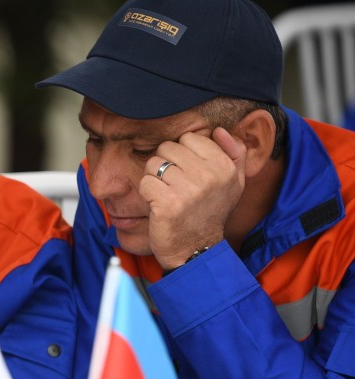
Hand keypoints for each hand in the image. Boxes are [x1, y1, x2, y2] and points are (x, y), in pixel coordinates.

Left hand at [139, 127, 244, 270]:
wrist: (196, 249)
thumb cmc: (211, 212)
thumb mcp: (234, 183)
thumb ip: (234, 153)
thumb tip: (219, 130)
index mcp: (224, 166)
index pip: (189, 138)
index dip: (181, 154)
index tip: (187, 173)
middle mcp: (209, 176)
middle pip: (167, 148)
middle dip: (165, 164)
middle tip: (173, 185)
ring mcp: (188, 190)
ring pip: (153, 163)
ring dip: (154, 179)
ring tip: (166, 194)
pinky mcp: (167, 203)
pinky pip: (145, 182)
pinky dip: (146, 193)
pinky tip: (158, 204)